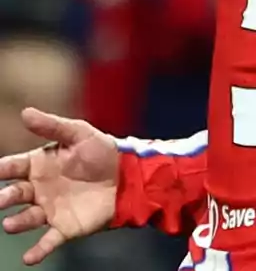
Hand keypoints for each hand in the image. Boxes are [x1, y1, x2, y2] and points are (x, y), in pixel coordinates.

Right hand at [0, 108, 117, 264]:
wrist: (129, 176)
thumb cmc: (102, 152)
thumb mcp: (80, 134)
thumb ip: (53, 126)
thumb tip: (25, 112)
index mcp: (38, 166)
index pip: (12, 167)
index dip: (1, 169)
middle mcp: (39, 189)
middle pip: (14, 194)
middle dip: (5, 198)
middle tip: (2, 200)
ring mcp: (50, 210)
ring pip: (27, 219)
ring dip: (18, 222)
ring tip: (11, 224)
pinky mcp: (65, 227)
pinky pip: (48, 241)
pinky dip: (38, 251)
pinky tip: (29, 258)